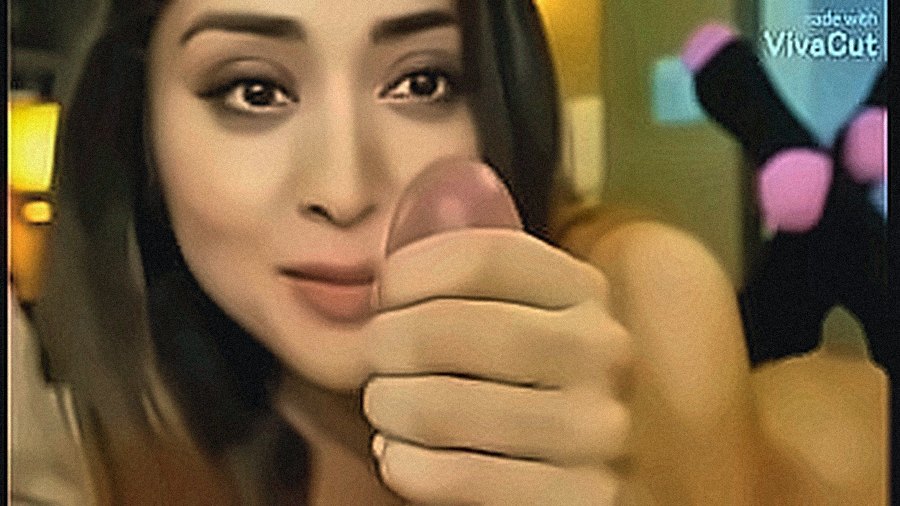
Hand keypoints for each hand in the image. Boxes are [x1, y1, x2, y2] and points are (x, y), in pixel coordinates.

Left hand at [363, 228, 631, 504]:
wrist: (607, 473)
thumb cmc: (541, 384)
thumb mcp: (533, 317)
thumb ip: (481, 288)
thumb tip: (386, 272)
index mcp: (587, 291)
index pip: (484, 256)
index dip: (412, 270)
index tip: (385, 292)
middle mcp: (603, 353)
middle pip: (449, 329)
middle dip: (386, 341)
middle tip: (375, 356)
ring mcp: (598, 430)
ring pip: (443, 408)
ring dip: (389, 406)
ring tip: (387, 408)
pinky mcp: (583, 498)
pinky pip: (460, 478)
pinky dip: (406, 465)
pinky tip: (399, 456)